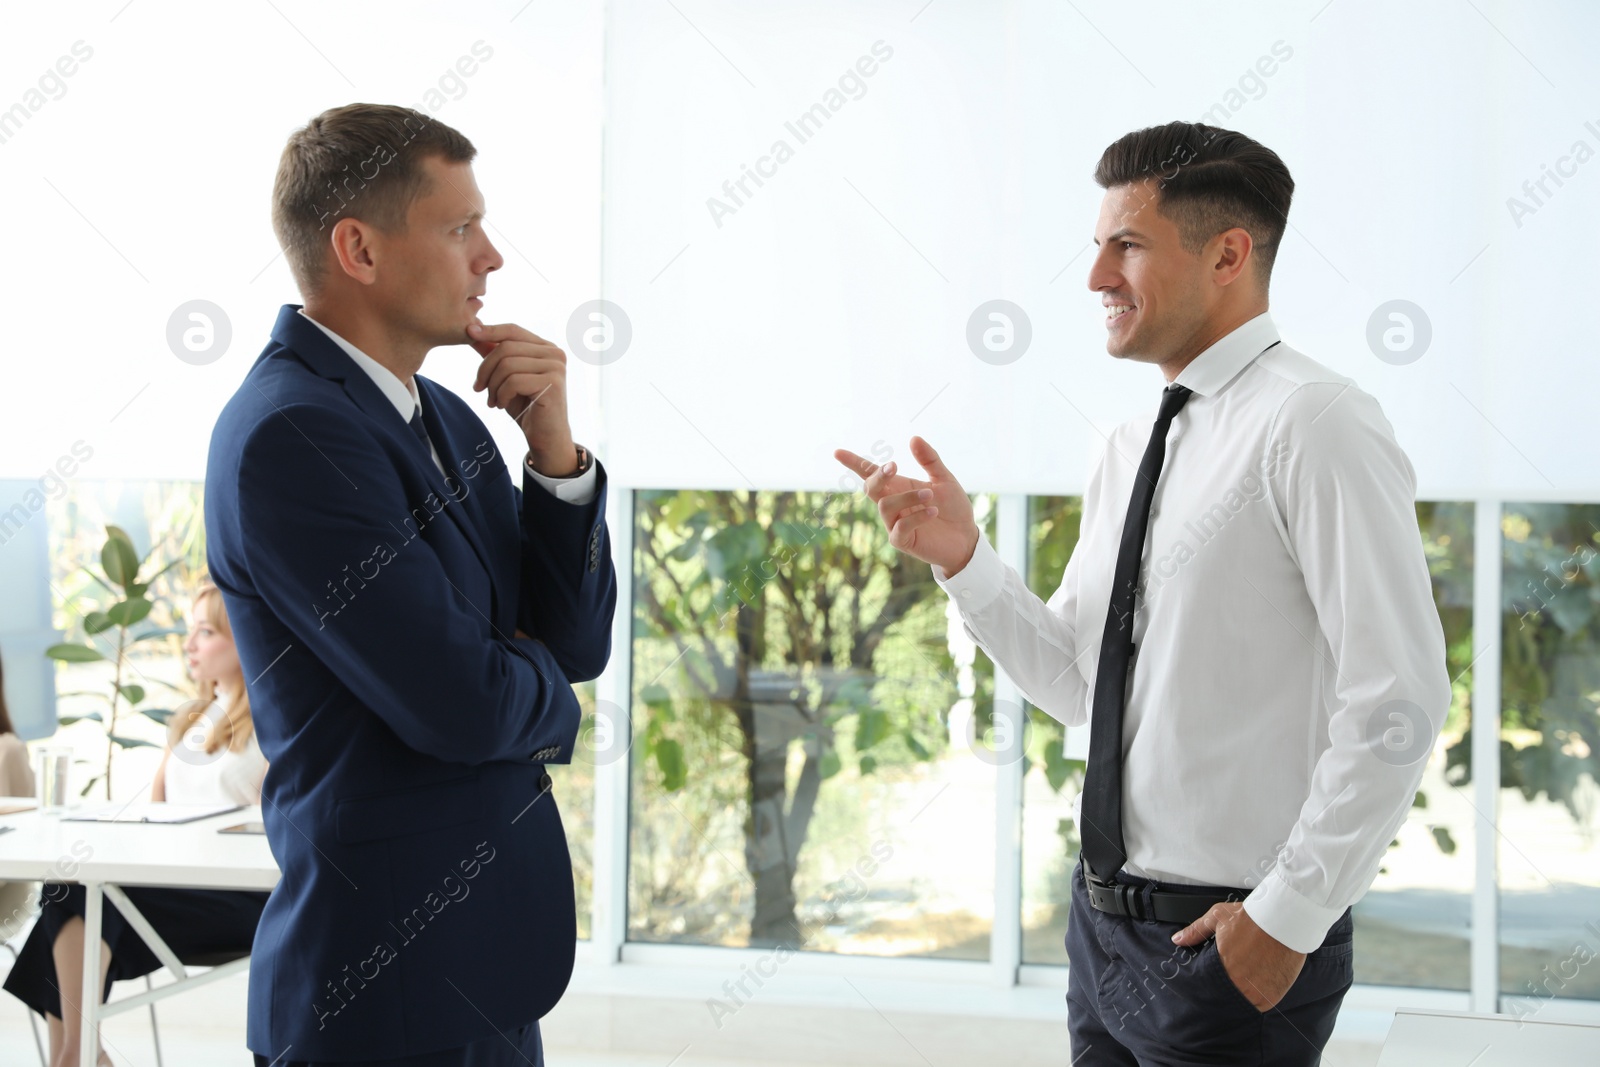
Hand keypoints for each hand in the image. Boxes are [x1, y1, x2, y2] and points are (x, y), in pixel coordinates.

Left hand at [468, 322, 577, 474]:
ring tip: (493, 400)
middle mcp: (554, 354)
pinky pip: (514, 382)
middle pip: (506, 348)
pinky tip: (501, 405)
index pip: (513, 330)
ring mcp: (556, 368)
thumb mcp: (505, 376)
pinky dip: (501, 395)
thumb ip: (494, 353)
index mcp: (545, 347)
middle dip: (485, 368)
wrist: (544, 436)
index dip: (490, 331)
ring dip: (492, 385)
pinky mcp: (553, 384)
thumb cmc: (526, 406)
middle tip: (478, 388)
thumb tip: (473, 330)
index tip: (469, 333)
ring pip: (508, 365)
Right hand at [832, 436, 979, 574]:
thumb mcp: (944, 479)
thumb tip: (913, 438)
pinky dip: (916, 517)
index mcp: (898, 487)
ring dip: (908, 498)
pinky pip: (900, 527)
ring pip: (886, 506)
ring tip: (931, 496)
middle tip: (895, 466)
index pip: (870, 473)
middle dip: (878, 476)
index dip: (854, 463)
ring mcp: (894, 524)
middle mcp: (892, 504)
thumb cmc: (952, 507)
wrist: (966, 538)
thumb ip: (929, 460)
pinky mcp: (902, 541)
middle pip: (870, 488)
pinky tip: (933, 512)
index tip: (838, 452)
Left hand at [1171, 902, 1304, 1011]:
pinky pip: (1260, 1003)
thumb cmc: (1251, 918)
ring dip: (1241, 994)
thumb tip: (1178, 939)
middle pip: (1225, 996)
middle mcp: (1240, 985)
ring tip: (1245, 977)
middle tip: (1230, 977)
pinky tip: (1258, 980)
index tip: (1211, 979)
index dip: (1208, 984)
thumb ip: (1196, 931)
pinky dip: (1258, 996)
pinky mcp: (1272, 996)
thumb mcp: (1218, 918)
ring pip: (1242, 1002)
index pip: (1208, 987)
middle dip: (1224, 988)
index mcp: (1223, 968)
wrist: (1285, 919)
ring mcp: (1257, 993)